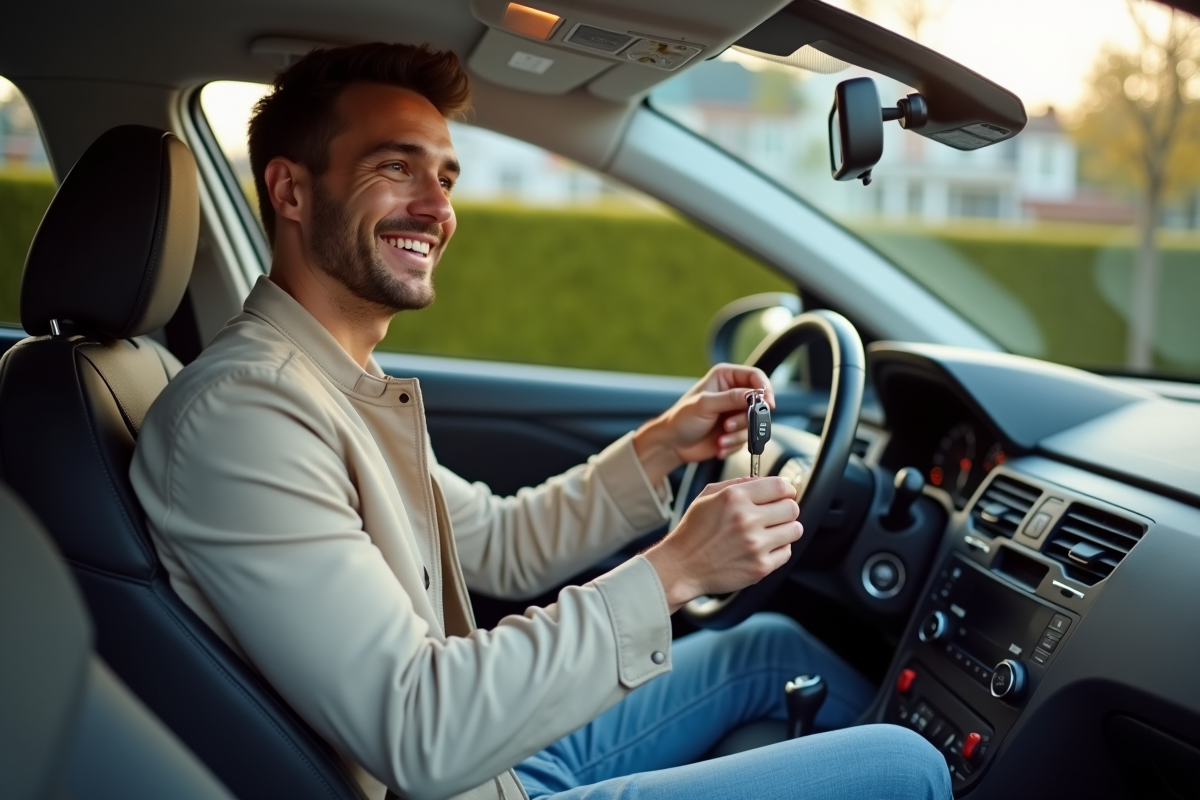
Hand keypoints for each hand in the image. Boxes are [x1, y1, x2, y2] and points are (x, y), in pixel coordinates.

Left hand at [632, 364, 773, 485]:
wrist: (672, 444)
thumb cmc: (681, 419)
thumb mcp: (705, 404)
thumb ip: (731, 398)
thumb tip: (755, 395)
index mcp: (725, 377)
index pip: (755, 376)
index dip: (765, 389)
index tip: (768, 404)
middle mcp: (733, 394)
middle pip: (759, 403)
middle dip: (746, 419)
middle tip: (728, 426)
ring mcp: (735, 414)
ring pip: (755, 423)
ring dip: (738, 434)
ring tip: (721, 438)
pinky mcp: (736, 432)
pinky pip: (747, 439)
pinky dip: (734, 444)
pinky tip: (719, 446)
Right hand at [643, 476, 801, 612]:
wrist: (681, 567)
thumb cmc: (693, 531)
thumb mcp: (707, 496)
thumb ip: (738, 483)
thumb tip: (766, 480)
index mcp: (735, 497)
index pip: (781, 486)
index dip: (787, 489)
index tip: (785, 494)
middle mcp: (747, 519)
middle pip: (792, 508)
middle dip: (786, 509)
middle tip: (776, 515)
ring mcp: (755, 545)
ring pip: (795, 530)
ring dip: (786, 529)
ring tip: (770, 532)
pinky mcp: (760, 567)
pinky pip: (787, 552)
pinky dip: (778, 550)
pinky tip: (762, 548)